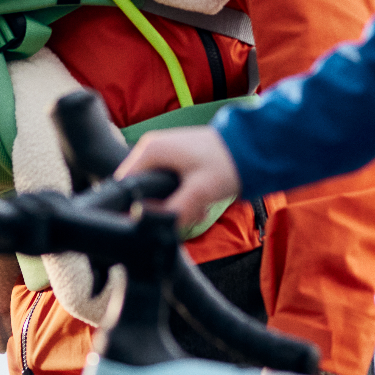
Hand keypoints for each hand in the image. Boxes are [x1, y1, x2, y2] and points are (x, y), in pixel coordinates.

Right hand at [115, 126, 240, 232]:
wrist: (250, 148)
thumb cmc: (225, 162)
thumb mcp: (199, 191)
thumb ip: (173, 211)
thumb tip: (152, 226)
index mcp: (150, 151)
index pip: (124, 186)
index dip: (134, 209)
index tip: (153, 223)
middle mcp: (151, 150)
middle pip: (140, 192)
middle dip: (160, 209)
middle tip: (185, 215)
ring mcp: (162, 156)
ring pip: (156, 194)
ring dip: (174, 207)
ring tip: (197, 210)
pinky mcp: (174, 163)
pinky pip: (168, 188)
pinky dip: (181, 200)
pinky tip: (200, 205)